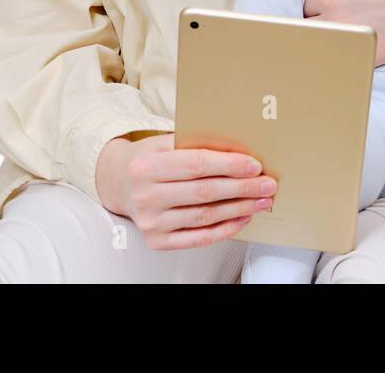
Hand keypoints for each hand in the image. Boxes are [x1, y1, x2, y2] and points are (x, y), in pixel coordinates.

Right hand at [95, 134, 277, 250]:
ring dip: (239, 208)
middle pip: (205, 192)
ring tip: (261, 200)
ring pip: (205, 216)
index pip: (197, 164)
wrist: (117, 182)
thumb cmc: (149, 158)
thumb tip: (240, 150)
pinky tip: (243, 218)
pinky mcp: (157, 241)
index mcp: (147, 165)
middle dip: (242, 188)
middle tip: (268, 184)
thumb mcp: (164, 143)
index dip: (229, 165)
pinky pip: (199, 238)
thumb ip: (196, 144)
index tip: (254, 165)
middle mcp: (146, 196)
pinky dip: (225, 229)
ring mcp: (151, 222)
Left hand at [296, 0, 384, 65]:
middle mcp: (337, 20)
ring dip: (320, 42)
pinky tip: (343, 53)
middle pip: (306, 28)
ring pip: (318, 47)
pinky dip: (337, 59)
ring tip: (329, 39)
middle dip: (311, 25)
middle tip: (322, 22)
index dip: (310, 6)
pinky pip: (340, 63)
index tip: (319, 6)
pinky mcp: (365, 58)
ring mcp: (351, 42)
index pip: (303, 5)